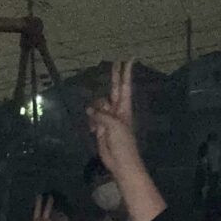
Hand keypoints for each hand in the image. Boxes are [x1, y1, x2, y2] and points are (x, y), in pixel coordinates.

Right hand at [86, 60, 138, 175]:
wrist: (119, 161)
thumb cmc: (122, 142)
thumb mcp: (113, 125)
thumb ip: (101, 114)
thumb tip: (90, 110)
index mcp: (124, 107)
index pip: (125, 86)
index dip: (126, 73)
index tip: (130, 59)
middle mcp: (116, 110)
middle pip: (114, 89)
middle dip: (114, 77)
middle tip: (115, 62)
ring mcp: (108, 118)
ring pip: (98, 105)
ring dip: (95, 110)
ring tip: (97, 124)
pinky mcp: (100, 127)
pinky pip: (92, 118)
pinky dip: (91, 122)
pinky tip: (93, 130)